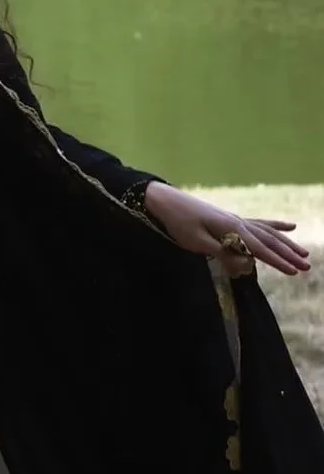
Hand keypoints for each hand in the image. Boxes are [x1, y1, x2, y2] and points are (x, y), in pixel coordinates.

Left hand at [144, 182, 311, 276]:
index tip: (295, 272)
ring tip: (304, 253)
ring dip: (286, 243)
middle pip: (268, 240)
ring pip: (267, 232)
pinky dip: (275, 225)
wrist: (166, 201)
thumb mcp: (196, 242)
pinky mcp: (231, 219)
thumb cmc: (178, 223)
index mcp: (230, 228)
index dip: (278, 261)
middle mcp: (237, 222)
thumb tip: (247, 264)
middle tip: (307, 267)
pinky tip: (290, 226)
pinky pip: (259, 223)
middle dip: (287, 254)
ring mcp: (235, 219)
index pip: (259, 249)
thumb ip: (222, 253)